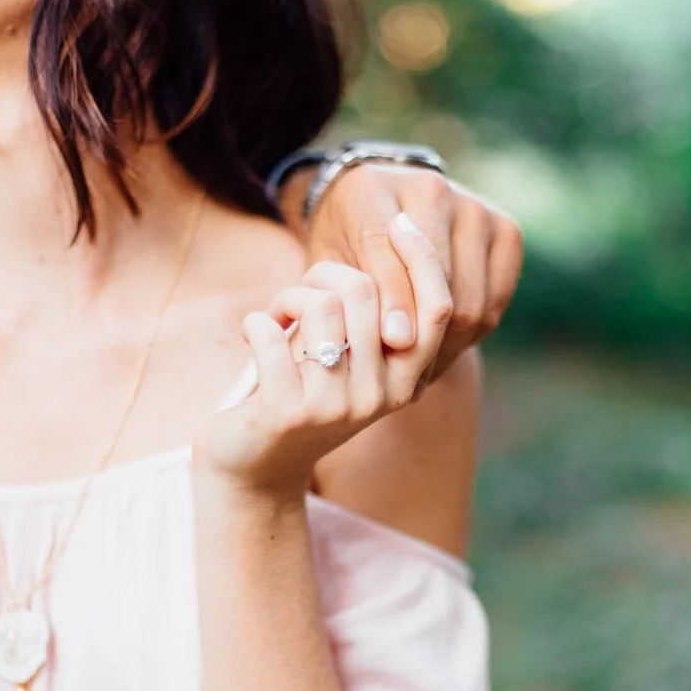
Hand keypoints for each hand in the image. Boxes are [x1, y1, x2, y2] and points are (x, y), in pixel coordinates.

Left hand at [193, 223, 451, 499]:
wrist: (253, 469)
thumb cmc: (301, 395)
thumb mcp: (350, 359)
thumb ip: (376, 317)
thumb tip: (401, 238)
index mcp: (406, 382)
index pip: (437, 309)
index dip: (421, 258)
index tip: (396, 221)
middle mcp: (379, 398)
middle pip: (366, 293)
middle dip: (323, 274)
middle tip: (299, 293)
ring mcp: (335, 408)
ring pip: (321, 306)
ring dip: (288, 297)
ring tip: (276, 317)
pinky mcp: (288, 413)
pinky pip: (270, 334)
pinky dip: (256, 322)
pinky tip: (253, 335)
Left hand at [283, 163, 522, 380]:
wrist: (382, 208)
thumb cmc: (346, 245)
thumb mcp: (332, 266)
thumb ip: (357, 297)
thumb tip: (402, 341)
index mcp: (371, 189)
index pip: (386, 255)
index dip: (392, 304)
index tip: (392, 345)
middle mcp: (430, 188)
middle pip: (439, 285)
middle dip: (424, 337)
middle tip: (406, 373)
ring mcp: (473, 207)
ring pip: (471, 299)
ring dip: (449, 342)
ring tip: (422, 365)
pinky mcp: (505, 230)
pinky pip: (495, 300)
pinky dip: (474, 330)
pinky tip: (446, 342)